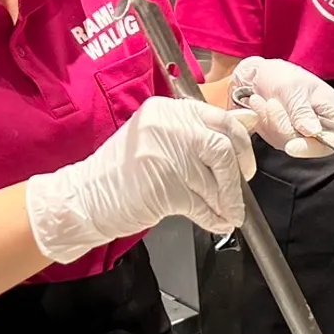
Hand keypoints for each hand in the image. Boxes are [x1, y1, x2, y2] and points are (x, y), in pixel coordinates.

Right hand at [26, 97, 255, 263]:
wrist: (83, 198)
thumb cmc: (121, 174)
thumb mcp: (159, 141)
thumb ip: (199, 133)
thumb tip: (249, 121)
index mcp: (167, 110)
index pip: (219, 118)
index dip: (241, 143)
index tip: (245, 163)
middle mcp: (167, 125)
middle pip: (222, 145)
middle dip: (238, 174)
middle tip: (241, 190)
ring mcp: (165, 153)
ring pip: (214, 178)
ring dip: (227, 201)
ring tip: (228, 213)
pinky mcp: (165, 184)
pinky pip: (201, 202)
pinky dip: (213, 217)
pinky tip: (215, 222)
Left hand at [229, 57, 333, 157]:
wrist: (260, 72)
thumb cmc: (282, 74)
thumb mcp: (293, 88)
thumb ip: (302, 111)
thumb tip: (314, 133)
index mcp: (331, 110)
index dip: (316, 147)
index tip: (291, 146)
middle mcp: (320, 124)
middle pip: (306, 144)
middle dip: (282, 126)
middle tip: (271, 103)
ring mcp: (301, 132)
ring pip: (286, 142)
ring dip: (269, 122)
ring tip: (261, 100)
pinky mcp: (284, 135)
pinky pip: (273, 139)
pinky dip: (262, 123)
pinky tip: (258, 106)